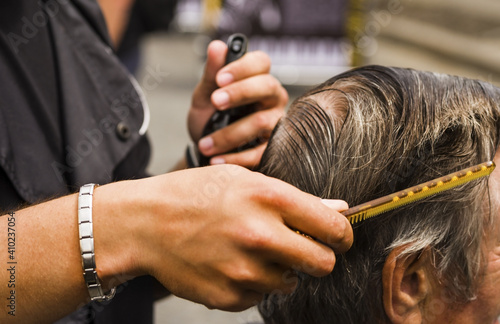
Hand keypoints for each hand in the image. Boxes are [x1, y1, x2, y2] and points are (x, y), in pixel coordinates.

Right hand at [119, 165, 352, 310]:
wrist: (144, 224)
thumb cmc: (194, 195)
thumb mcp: (243, 181)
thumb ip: (295, 199)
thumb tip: (338, 209)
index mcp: (268, 198)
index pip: (333, 226)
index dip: (343, 234)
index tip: (338, 236)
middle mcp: (259, 236)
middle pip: (323, 263)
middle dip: (319, 257)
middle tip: (302, 248)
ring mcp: (243, 271)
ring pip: (291, 281)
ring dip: (280, 269)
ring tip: (249, 250)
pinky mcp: (229, 297)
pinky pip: (260, 296)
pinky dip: (253, 283)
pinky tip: (230, 263)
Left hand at [188, 40, 287, 167]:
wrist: (206, 150)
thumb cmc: (210, 116)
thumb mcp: (205, 95)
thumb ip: (211, 73)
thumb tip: (217, 46)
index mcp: (257, 78)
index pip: (261, 62)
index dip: (242, 67)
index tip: (219, 78)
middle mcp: (272, 98)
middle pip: (267, 86)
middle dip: (240, 92)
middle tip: (214, 102)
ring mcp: (276, 123)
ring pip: (262, 122)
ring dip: (229, 133)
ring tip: (204, 144)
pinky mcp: (272, 149)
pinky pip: (260, 152)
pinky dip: (235, 158)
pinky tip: (216, 160)